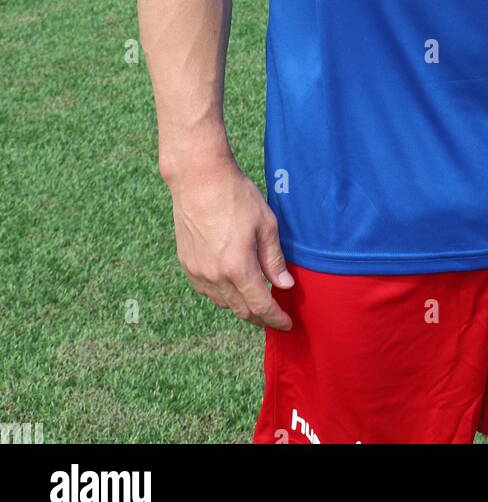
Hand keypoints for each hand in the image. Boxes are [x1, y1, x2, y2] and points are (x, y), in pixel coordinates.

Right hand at [168, 158, 293, 329]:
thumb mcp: (266, 224)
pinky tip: (233, 287)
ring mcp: (197, 272)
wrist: (198, 178)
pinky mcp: (186, 264)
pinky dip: (223, 295)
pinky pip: (207, 291)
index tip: (287, 323)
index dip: (276, 318)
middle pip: (241, 310)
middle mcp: (215, 276)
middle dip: (261, 318)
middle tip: (275, 317)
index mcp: (238, 267)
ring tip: (257, 302)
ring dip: (242, 307)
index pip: (261, 306)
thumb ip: (274, 259)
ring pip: (223, 303)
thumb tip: (285, 285)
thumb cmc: (235, 196)